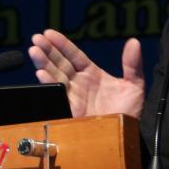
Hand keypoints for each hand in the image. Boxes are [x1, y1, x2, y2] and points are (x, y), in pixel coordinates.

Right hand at [28, 29, 145, 117]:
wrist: (125, 135)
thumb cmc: (130, 112)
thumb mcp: (134, 85)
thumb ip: (132, 64)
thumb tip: (134, 42)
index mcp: (92, 74)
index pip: (74, 55)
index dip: (62, 44)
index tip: (49, 33)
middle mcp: (80, 83)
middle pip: (60, 63)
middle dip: (48, 51)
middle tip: (36, 38)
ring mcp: (73, 95)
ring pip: (54, 75)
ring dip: (43, 63)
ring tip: (34, 51)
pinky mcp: (70, 109)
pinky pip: (57, 93)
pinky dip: (48, 83)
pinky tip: (40, 73)